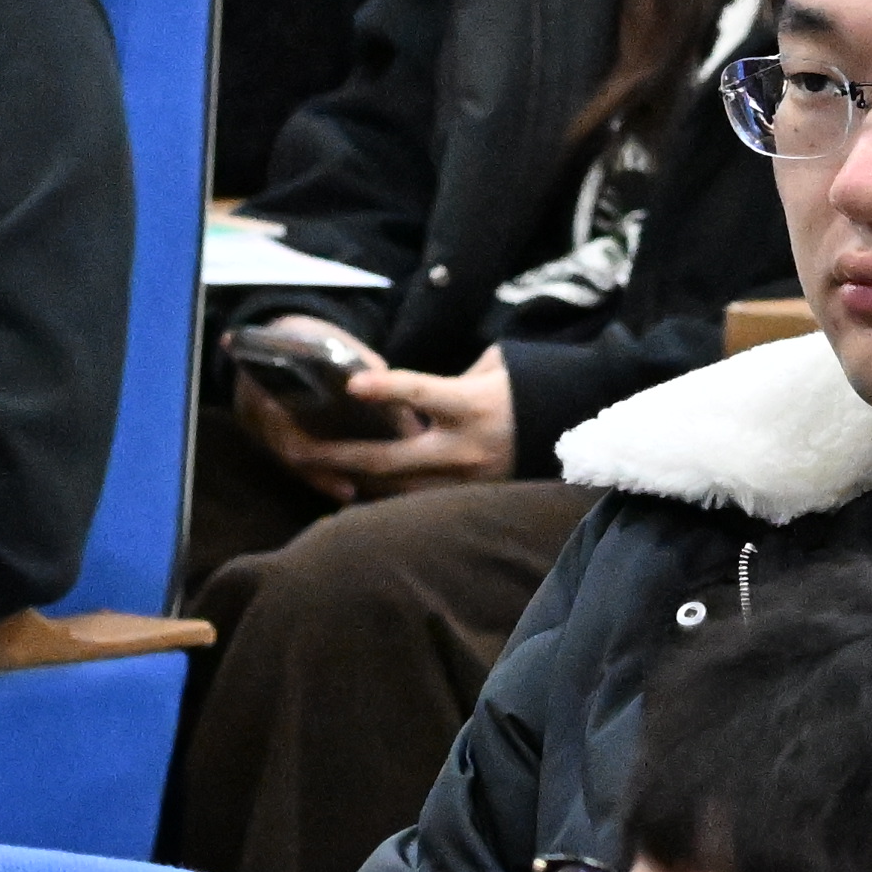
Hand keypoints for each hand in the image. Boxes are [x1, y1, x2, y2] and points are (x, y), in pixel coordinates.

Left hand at [251, 349, 517, 501]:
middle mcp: (467, 449)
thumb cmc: (527, 388)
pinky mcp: (472, 502)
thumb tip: (400, 393)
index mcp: (472, 406)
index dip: (386, 389)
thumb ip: (446, 380)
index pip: (421, 394)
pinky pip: (417, 503)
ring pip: (397, 489)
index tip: (350, 385)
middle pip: (391, 458)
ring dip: (353, 481)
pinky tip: (350, 492)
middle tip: (296, 449)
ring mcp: (468, 483)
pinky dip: (383, 498)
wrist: (576, 430)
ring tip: (311, 472)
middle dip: (340, 455)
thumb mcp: (495, 368)